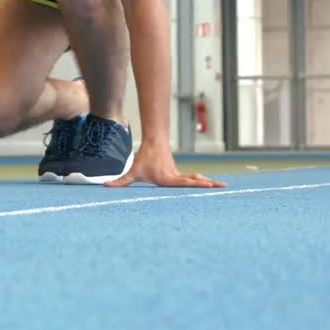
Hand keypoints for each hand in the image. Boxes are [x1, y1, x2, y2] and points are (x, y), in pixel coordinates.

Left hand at [106, 142, 224, 187]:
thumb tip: (105, 186)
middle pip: (193, 180)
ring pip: (195, 178)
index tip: (206, 183)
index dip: (194, 183)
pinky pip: (193, 178)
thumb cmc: (143, 158)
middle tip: (222, 186)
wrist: (153, 143)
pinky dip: (202, 182)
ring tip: (223, 186)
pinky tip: (212, 184)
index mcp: (166, 178)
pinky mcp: (180, 173)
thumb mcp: (132, 172)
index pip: (182, 181)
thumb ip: (120, 181)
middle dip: (207, 183)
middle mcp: (175, 177)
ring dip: (208, 182)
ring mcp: (179, 174)